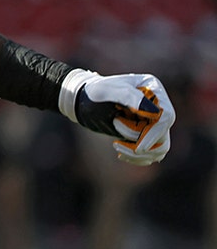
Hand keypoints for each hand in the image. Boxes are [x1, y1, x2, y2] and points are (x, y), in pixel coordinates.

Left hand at [58, 69, 173, 164]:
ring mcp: (153, 121)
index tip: (138, 147)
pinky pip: (151, 153)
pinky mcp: (146, 134)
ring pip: (160, 147)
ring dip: (139, 153)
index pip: (166, 117)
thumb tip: (154, 111)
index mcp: (153, 90)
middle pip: (163, 134)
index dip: (154, 134)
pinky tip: (120, 153)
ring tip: (116, 145)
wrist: (83, 99)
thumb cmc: (94, 91)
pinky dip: (138, 158)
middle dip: (140, 142)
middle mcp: (158, 106)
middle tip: (115, 139)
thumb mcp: (107, 90)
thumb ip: (129, 96)